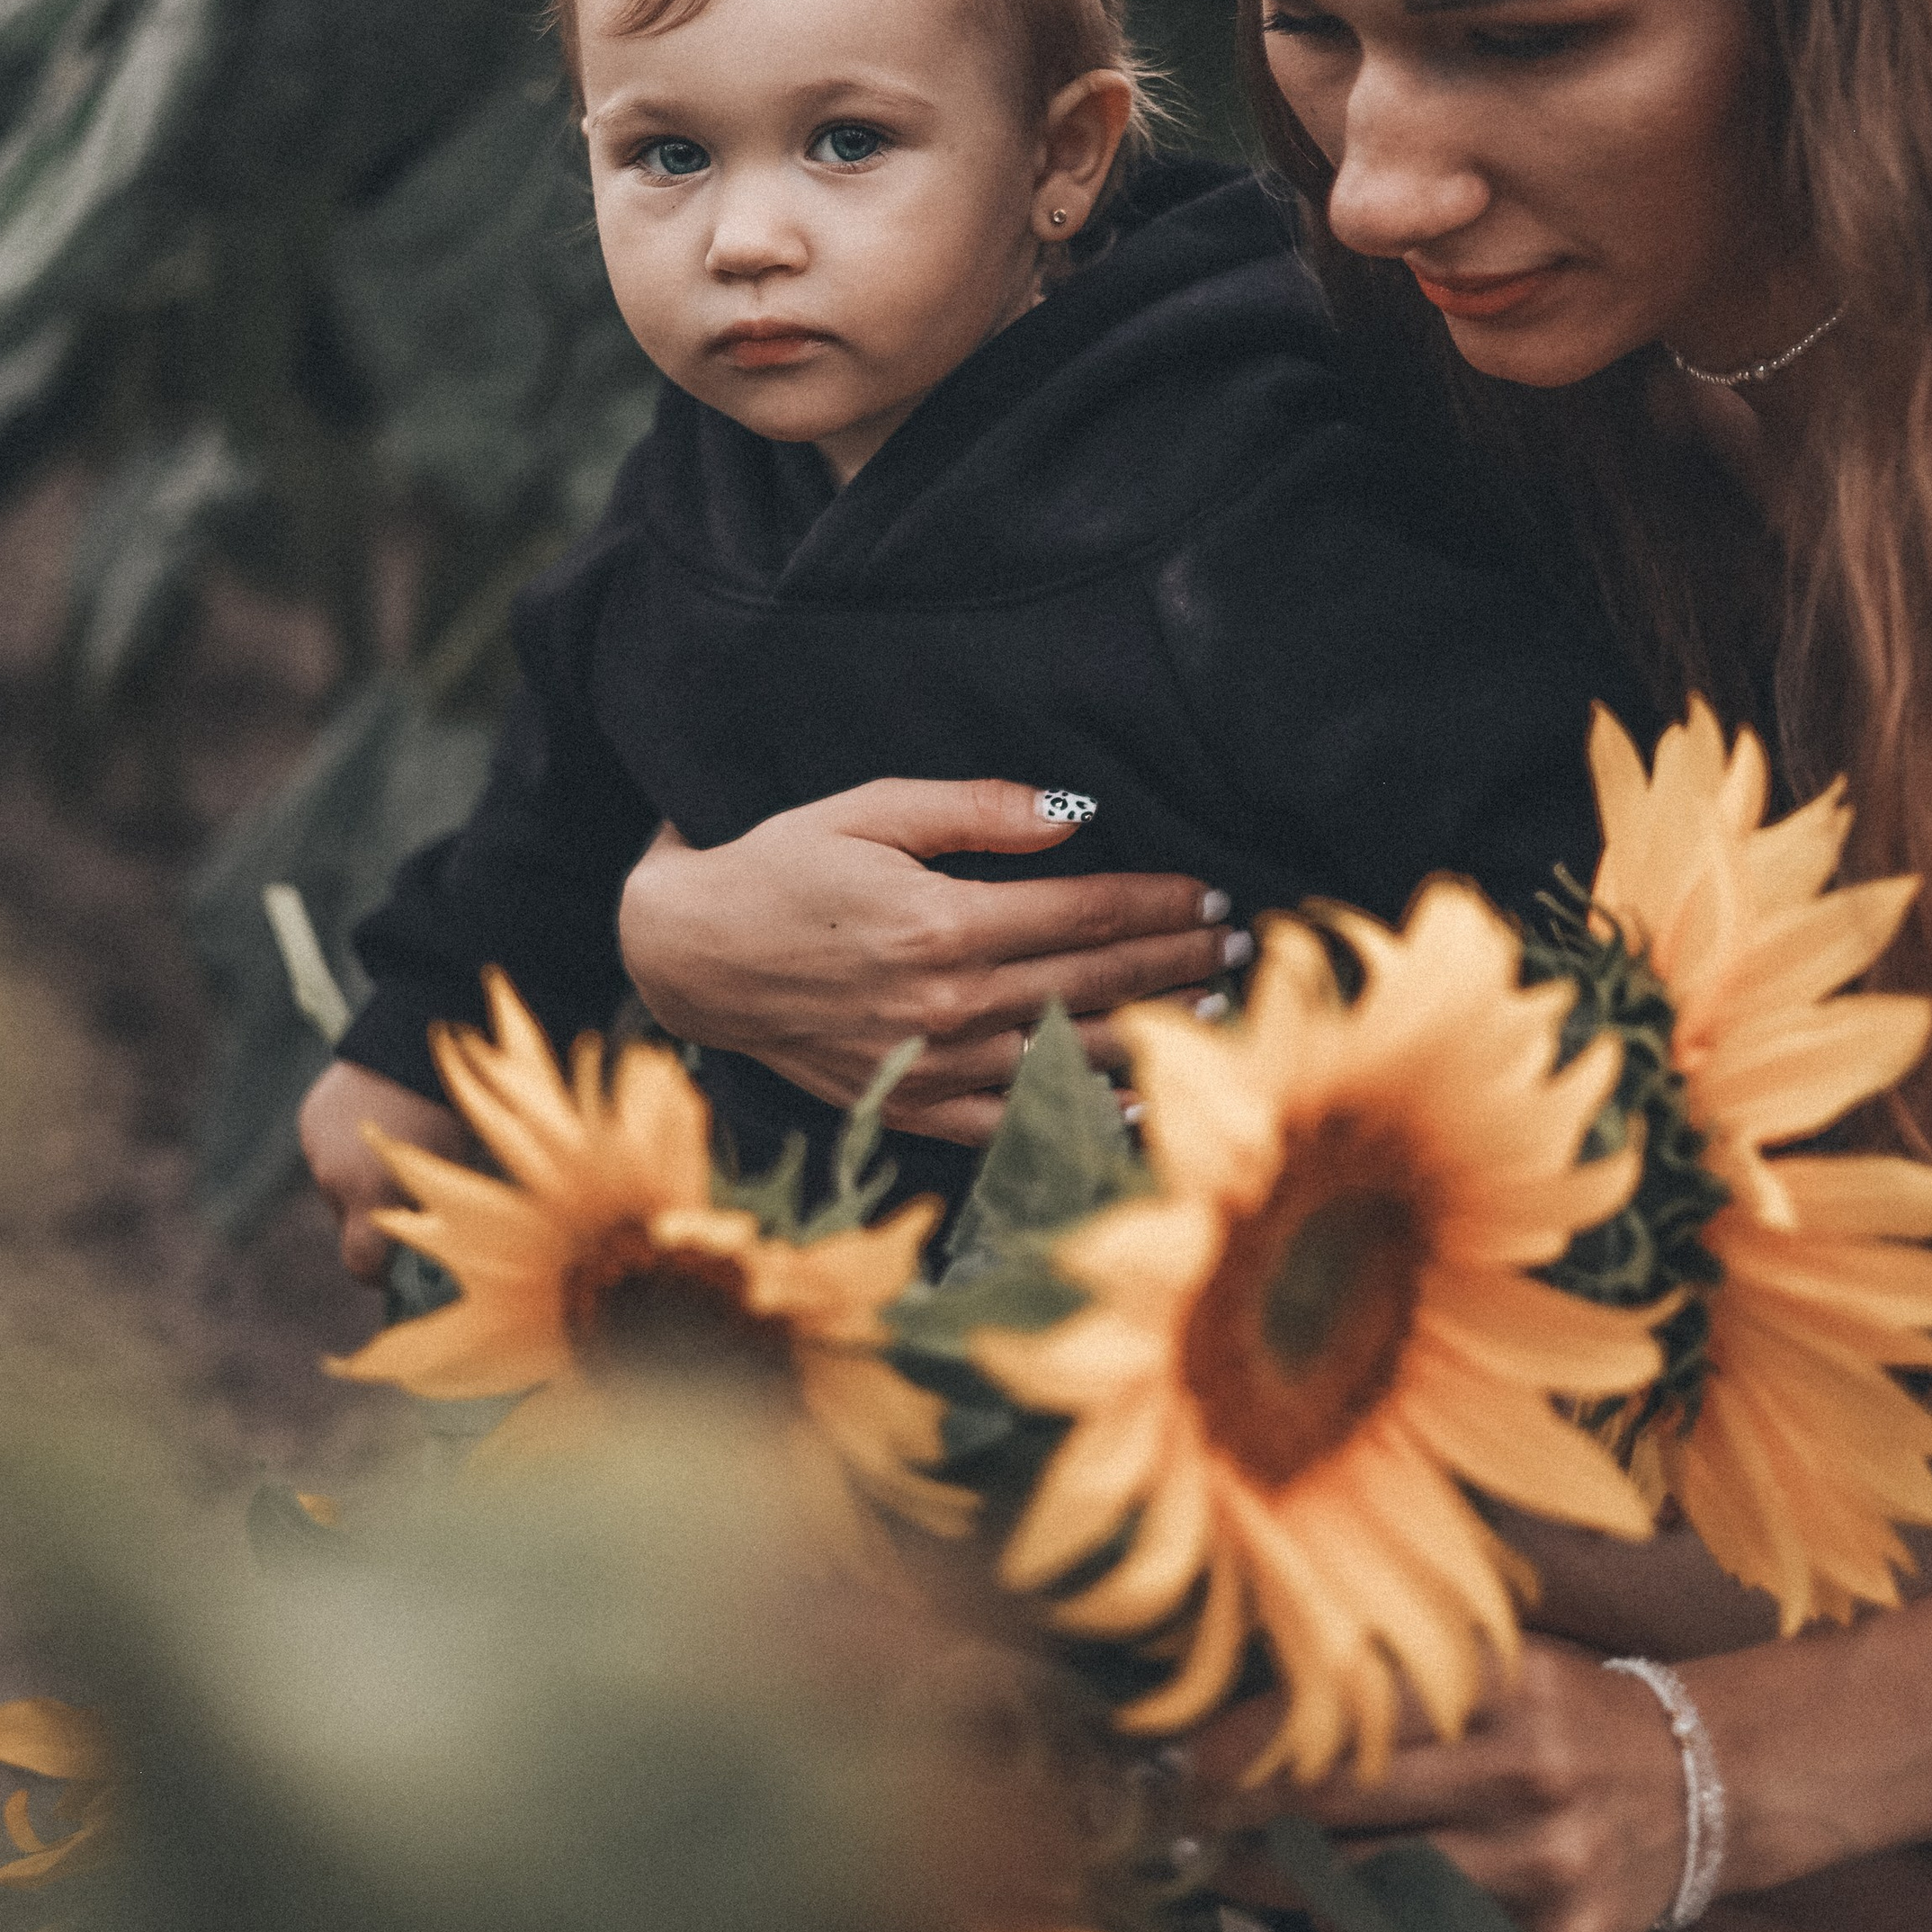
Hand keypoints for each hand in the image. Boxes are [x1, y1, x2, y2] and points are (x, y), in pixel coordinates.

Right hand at [298, 1060, 470, 1282]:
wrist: (412, 1039)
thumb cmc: (446, 1109)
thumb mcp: (447, 1170)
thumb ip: (426, 1214)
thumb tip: (424, 1247)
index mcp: (370, 1196)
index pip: (361, 1264)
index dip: (378, 1274)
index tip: (396, 1270)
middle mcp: (334, 1177)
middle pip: (347, 1219)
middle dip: (373, 1213)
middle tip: (407, 1189)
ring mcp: (316, 1146)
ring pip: (335, 1181)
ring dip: (357, 1175)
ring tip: (393, 1140)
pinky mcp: (309, 1118)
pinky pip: (326, 1147)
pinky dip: (344, 1144)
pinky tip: (374, 1115)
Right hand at [616, 780, 1234, 1146]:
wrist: (690, 957)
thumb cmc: (780, 866)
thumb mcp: (869, 810)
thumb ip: (978, 811)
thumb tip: (1076, 812)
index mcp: (943, 923)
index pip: (1085, 913)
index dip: (1157, 902)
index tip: (1210, 894)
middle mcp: (946, 1003)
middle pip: (1095, 983)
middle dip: (1178, 962)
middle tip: (1241, 947)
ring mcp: (931, 1066)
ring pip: (1071, 1055)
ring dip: (1154, 1034)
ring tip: (1216, 1013)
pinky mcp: (911, 1107)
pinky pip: (1016, 1121)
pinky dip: (1082, 1116)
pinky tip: (1137, 1103)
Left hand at [1188, 1641, 1688, 1931]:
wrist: (1706, 1782)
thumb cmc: (1564, 1711)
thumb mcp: (1496, 1662)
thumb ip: (1396, 1679)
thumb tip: (1247, 1703)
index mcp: (1501, 1680)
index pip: (1349, 1711)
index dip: (1253, 1742)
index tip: (1187, 1761)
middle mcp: (1525, 1771)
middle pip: (1344, 1802)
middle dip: (1245, 1818)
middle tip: (1185, 1822)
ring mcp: (1546, 1866)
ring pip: (1375, 1893)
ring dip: (1290, 1887)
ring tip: (1239, 1869)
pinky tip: (1342, 1913)